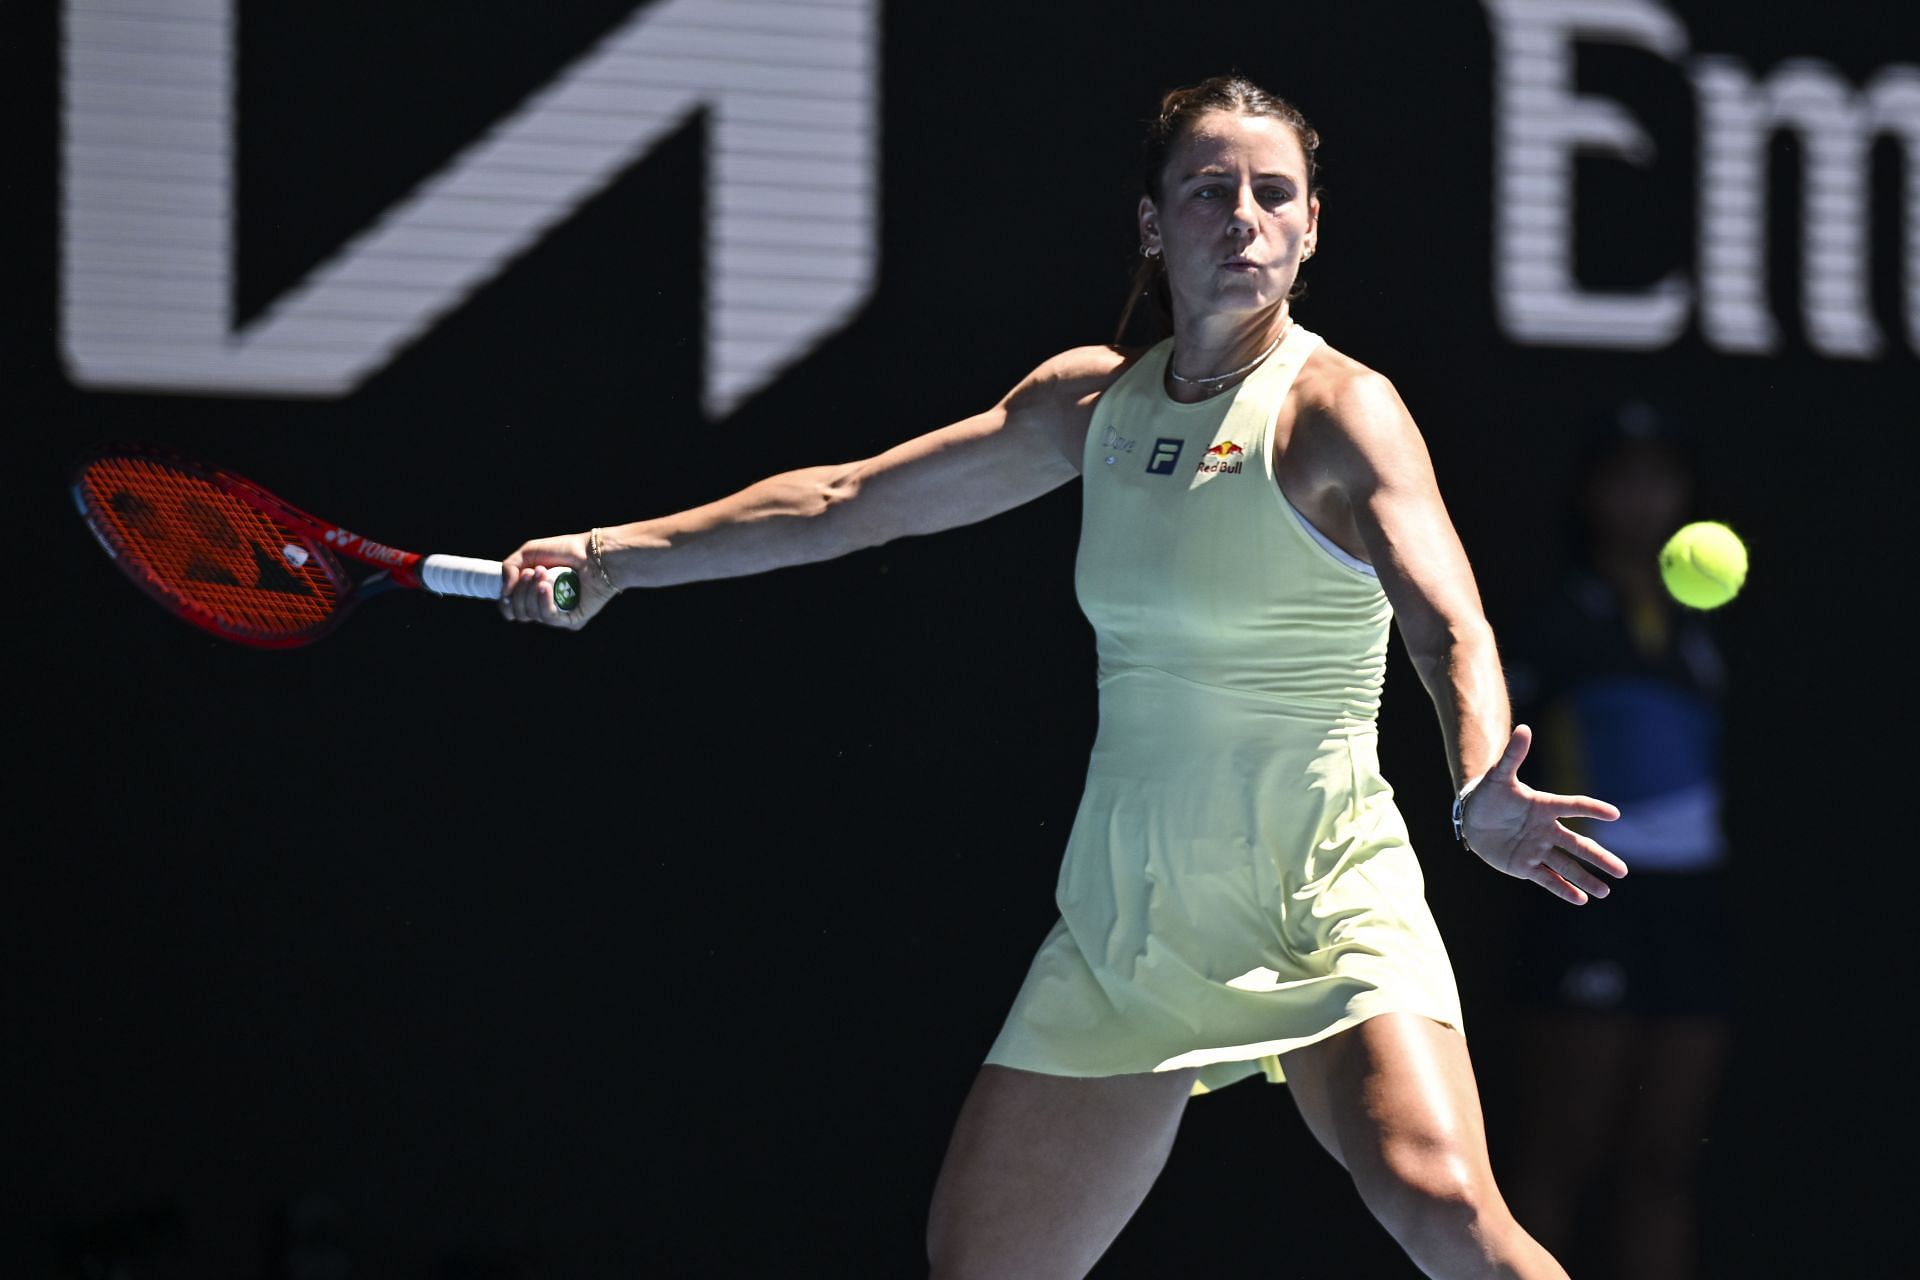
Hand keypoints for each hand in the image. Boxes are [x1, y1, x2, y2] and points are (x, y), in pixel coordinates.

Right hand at [498, 533, 617, 628]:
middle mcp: (544, 607)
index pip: (510, 608)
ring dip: (532, 591)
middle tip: (532, 571)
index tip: (510, 584)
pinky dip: (543, 600)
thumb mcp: (528, 553)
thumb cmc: (564, 550)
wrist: (593, 554)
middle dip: (520, 590)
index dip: (506, 601)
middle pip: (518, 612)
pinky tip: (546, 586)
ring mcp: (558, 615)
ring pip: (530, 614)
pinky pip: (548, 617)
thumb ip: (508, 569)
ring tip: (543, 572)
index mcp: (533, 594)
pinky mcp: (571, 620)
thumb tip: (504, 594)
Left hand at [1460, 724, 1626, 904]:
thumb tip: (1523, 728)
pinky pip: (1547, 879)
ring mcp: (1537, 849)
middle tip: (1622, 871)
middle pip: (1578, 845)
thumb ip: (1513, 755)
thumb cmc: (1490, 794)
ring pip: (1566, 866)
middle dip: (1599, 857)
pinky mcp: (1524, 866)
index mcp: (1544, 807)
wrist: (1474, 817)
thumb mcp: (1499, 775)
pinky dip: (1562, 889)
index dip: (1592, 809)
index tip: (1614, 814)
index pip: (1572, 806)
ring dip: (1585, 879)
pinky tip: (1581, 900)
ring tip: (1605, 891)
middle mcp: (1547, 830)